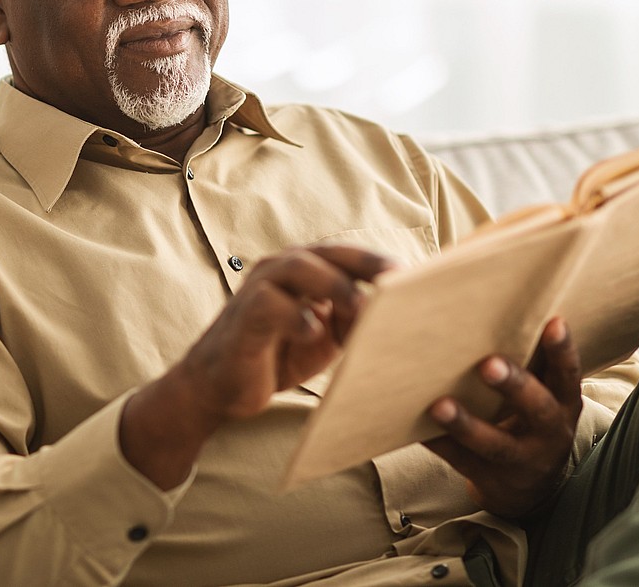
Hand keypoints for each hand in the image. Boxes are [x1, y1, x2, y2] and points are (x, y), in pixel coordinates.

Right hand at [180, 243, 392, 421]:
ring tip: (360, 307)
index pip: (348, 256)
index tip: (417, 276)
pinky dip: (294, 316)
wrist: (222, 386)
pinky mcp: (243, 315)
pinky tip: (313, 333)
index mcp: (306, 270)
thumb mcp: (326, 337)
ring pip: (298, 268)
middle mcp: (282, 269)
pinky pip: (269, 305)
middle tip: (398, 280)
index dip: (380, 262)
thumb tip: (393, 313)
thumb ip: (353, 319)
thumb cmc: (277, 354)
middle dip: (366, 264)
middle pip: (328, 252)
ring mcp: (259, 288)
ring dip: (333, 285)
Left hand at [424, 317, 582, 518]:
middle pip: (537, 408)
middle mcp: (549, 432)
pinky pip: (461, 461)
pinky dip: (439, 443)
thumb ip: (527, 363)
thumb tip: (482, 309)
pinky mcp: (491, 479)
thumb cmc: (527, 421)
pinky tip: (416, 428)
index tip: (553, 321)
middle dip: (514, 385)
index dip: (562, 350)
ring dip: (466, 424)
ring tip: (439, 405)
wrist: (528, 489)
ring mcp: (522, 460)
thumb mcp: (542, 396)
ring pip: (495, 444)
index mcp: (564, 404)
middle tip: (487, 364)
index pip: (567, 374)